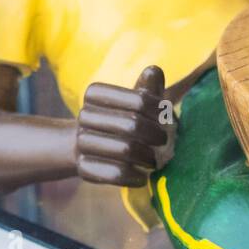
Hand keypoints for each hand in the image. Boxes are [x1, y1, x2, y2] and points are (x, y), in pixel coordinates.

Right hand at [75, 66, 176, 186]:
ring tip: (156, 161)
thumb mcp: (137, 99)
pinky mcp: (83, 167)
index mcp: (96, 94)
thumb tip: (154, 71)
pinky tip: (143, 177)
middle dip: (156, 136)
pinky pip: (113, 173)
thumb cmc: (123, 116)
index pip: (140, 101)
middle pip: (132, 126)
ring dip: (147, 158)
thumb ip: (148, 87)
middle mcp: (85, 116)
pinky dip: (133, 177)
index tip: (167, 118)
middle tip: (165, 142)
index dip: (159, 112)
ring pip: (124, 151)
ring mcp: (81, 142)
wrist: (90, 145)